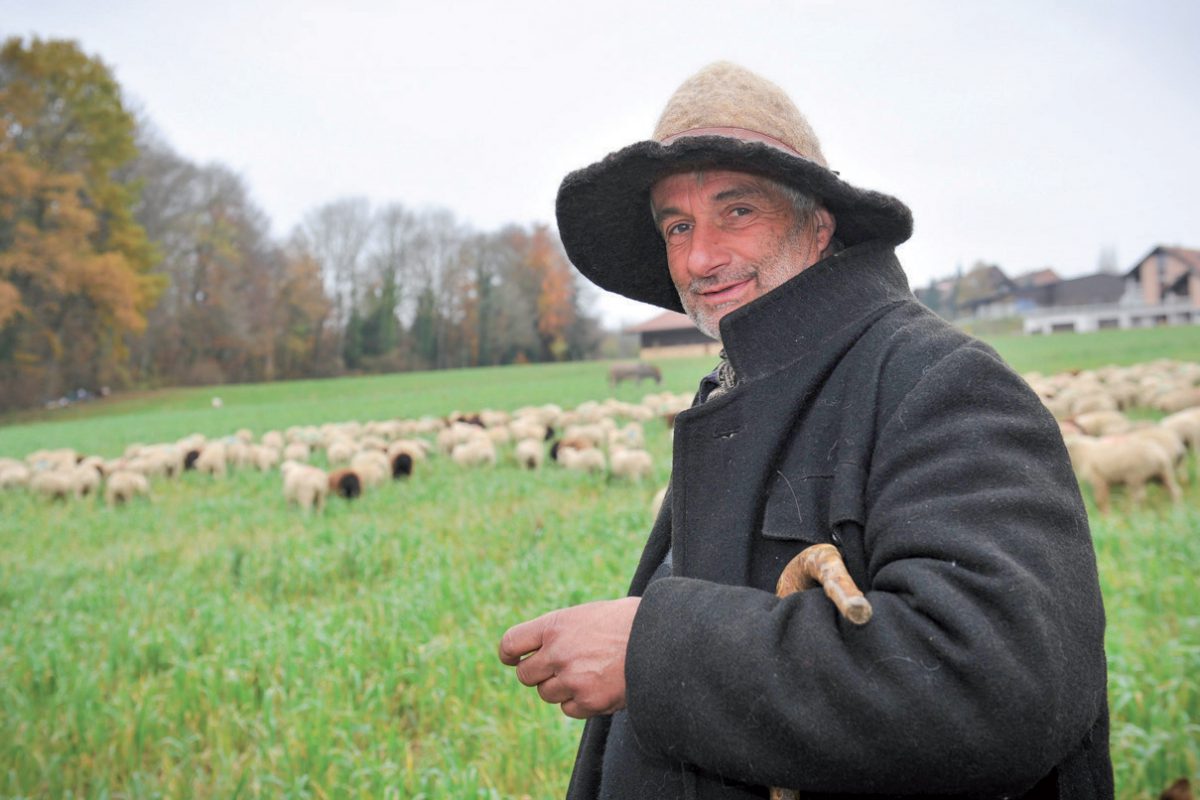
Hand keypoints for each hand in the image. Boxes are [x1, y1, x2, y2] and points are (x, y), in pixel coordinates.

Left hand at [498, 597, 640, 718]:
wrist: (662, 641)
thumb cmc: (631, 622)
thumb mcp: (592, 614)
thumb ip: (564, 630)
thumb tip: (544, 645)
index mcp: (556, 625)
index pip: (511, 642)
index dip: (509, 653)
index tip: (512, 659)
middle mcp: (557, 652)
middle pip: (525, 675)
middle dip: (537, 674)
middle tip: (558, 669)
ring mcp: (571, 679)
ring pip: (547, 694)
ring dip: (560, 688)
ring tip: (587, 674)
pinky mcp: (588, 702)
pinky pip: (569, 709)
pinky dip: (579, 702)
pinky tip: (599, 687)